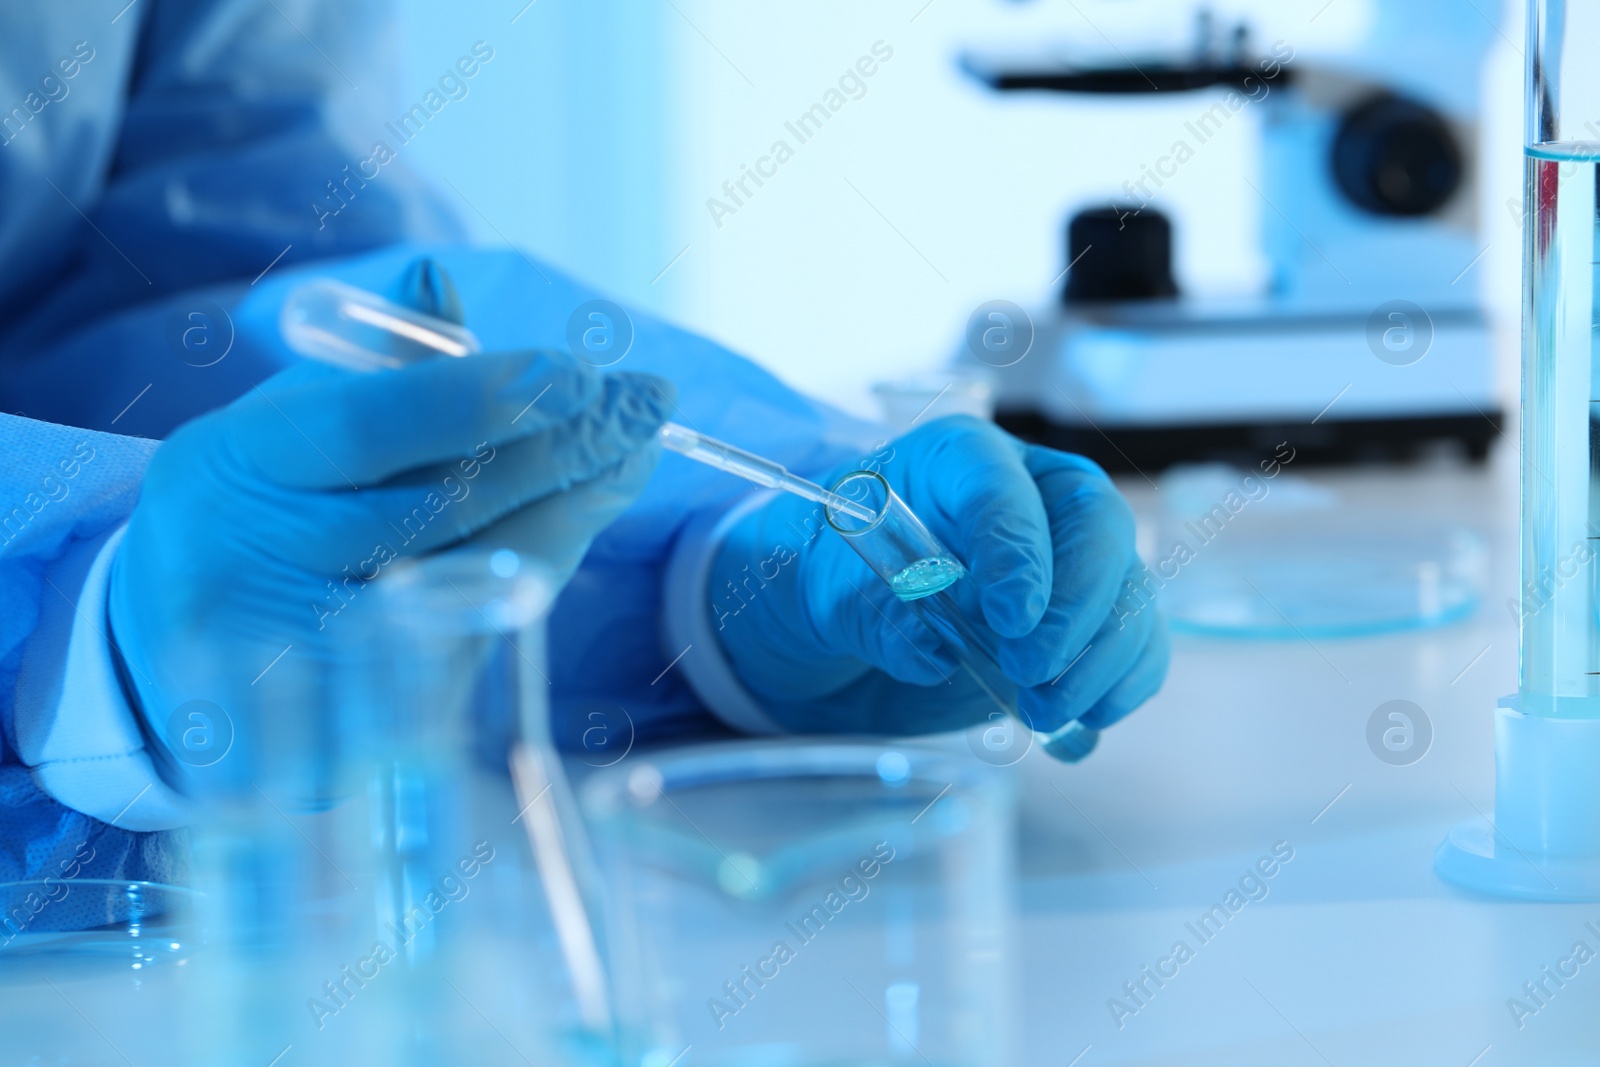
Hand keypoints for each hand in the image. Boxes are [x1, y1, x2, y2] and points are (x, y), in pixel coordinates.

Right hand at [109, 261, 671, 778]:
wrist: (174, 642)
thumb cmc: (255, 504)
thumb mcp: (285, 420)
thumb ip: (370, 363)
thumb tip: (439, 285)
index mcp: (231, 468)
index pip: (370, 427)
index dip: (484, 397)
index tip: (581, 370)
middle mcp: (255, 567)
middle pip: (442, 508)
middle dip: (563, 451)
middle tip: (647, 405)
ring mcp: (301, 660)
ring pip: (474, 581)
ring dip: (572, 512)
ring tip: (633, 454)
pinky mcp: (347, 726)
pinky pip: (475, 640)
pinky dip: (538, 569)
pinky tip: (584, 516)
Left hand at [710, 416, 1167, 739]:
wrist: (854, 611)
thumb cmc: (841, 577)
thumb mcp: (829, 590)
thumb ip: (875, 615)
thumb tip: (929, 651)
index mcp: (960, 459)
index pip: (1005, 488)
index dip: (1017, 551)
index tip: (1010, 619)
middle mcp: (1034, 491)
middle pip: (1098, 529)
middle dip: (1076, 608)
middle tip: (1029, 670)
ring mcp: (1074, 552)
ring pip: (1129, 589)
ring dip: (1100, 659)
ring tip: (1044, 712)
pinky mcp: (1091, 613)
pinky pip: (1137, 640)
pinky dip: (1121, 683)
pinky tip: (1083, 721)